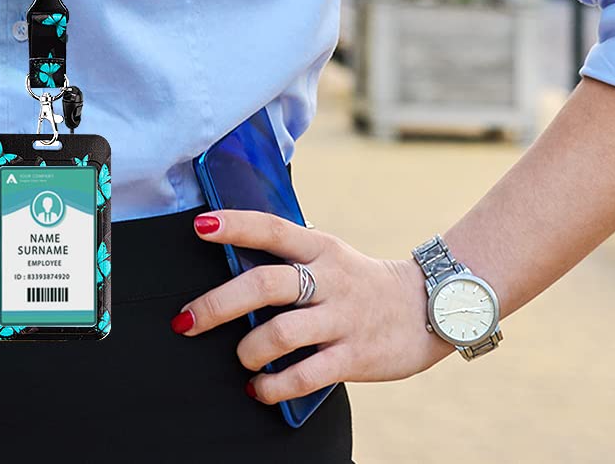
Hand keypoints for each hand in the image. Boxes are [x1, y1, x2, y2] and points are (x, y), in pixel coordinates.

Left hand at [177, 211, 454, 403]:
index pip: (271, 228)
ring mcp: (342, 318)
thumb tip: (231, 261)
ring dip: (248, 349)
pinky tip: (258, 388)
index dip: (235, 225)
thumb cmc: (360, 281)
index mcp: (319, 247)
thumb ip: (290, 257)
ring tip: (240, 358)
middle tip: (185, 320)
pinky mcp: (354, 357)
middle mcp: (328, 279)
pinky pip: (305, 376)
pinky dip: (273, 385)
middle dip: (217, 303)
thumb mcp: (330, 255)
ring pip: (281, 333)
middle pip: (265, 284)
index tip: (199, 227)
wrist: (428, 309)